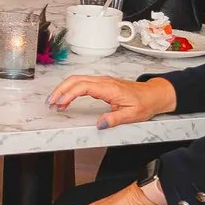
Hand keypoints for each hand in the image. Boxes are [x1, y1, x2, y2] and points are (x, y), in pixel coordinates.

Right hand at [47, 73, 176, 128]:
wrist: (154, 94)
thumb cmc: (144, 103)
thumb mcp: (132, 115)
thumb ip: (115, 120)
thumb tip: (99, 125)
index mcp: (109, 88)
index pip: (83, 87)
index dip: (69, 94)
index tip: (60, 104)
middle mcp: (103, 81)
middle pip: (75, 80)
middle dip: (60, 90)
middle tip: (50, 102)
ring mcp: (102, 81)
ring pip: (77, 80)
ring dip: (64, 89)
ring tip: (56, 103)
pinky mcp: (102, 83)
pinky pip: (82, 83)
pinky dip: (71, 90)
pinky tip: (67, 100)